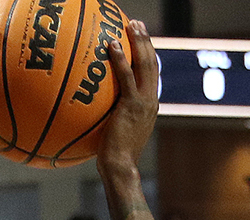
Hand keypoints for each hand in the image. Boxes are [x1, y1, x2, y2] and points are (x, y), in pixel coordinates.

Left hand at [97, 19, 159, 172]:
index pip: (151, 74)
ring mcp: (144, 102)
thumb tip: (97, 108)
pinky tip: (112, 45)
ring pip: (146, 65)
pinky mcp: (132, 105)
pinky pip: (127, 77)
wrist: (120, 166)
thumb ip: (113, 116)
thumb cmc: (113, 155)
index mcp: (149, 105)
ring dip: (140, 42)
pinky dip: (121, 59)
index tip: (140, 40)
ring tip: (132, 25)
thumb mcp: (116, 131)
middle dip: (146, 41)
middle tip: (138, 24)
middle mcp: (151, 101)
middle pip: (153, 63)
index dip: (147, 54)